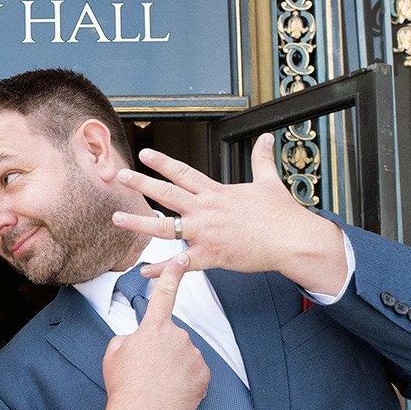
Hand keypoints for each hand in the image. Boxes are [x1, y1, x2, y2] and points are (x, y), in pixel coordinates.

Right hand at [101, 257, 208, 409]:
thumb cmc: (125, 387)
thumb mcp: (114, 353)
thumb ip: (129, 336)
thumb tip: (139, 337)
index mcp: (154, 328)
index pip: (165, 292)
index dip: (173, 272)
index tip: (181, 258)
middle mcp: (178, 336)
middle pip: (172, 336)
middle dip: (163, 349)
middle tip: (148, 371)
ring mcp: (193, 355)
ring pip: (184, 354)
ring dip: (175, 366)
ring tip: (159, 385)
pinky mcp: (204, 374)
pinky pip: (195, 372)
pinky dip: (186, 380)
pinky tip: (172, 392)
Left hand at [113, 134, 349, 294]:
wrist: (293, 240)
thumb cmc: (282, 214)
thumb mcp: (269, 181)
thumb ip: (262, 159)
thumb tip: (266, 137)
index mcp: (216, 192)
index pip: (183, 172)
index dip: (162, 162)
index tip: (144, 154)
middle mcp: (207, 209)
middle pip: (166, 193)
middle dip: (140, 183)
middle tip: (119, 175)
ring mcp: (206, 233)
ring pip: (165, 227)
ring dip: (139, 223)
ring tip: (117, 218)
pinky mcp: (212, 256)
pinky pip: (181, 264)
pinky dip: (162, 270)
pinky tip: (145, 272)